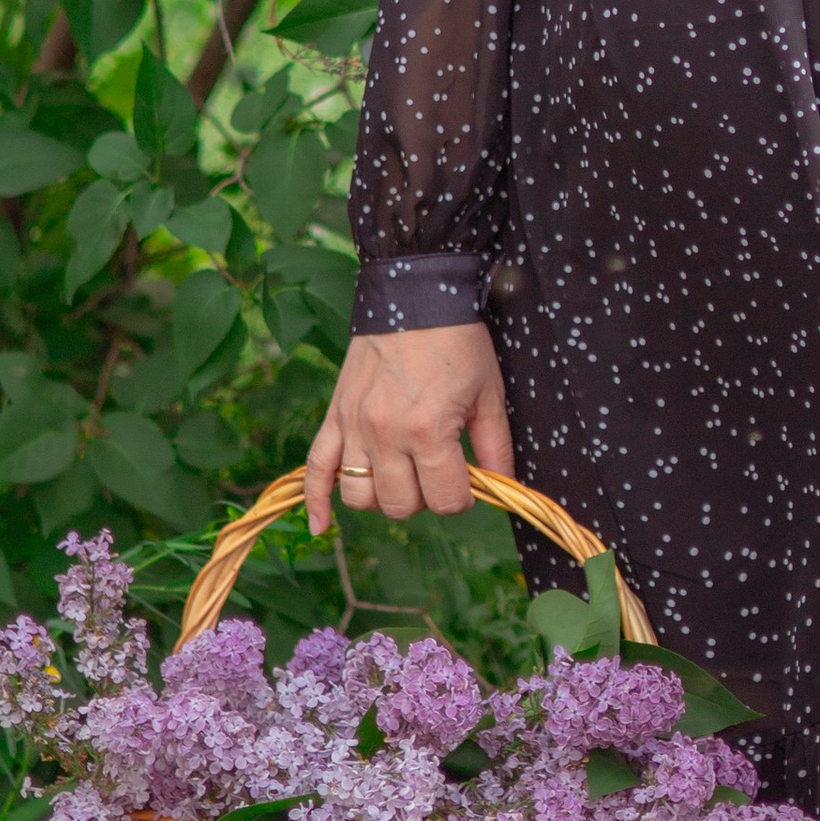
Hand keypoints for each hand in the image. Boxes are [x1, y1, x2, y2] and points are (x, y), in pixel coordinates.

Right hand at [304, 323, 511, 532]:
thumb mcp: (490, 394)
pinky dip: (315, 501)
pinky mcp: (335, 416)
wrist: (415, 295)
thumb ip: (496, 447)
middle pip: (399, 505)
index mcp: (428, 432)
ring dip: (383, 496)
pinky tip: (320, 525)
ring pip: (359, 496)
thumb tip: (504, 487)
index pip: (444, 501)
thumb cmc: (458, 342)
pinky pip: (315, 469)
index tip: (468, 482)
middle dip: (423, 498)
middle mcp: (385, 435)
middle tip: (437, 473)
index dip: (462, 498)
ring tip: (402, 476)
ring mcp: (354, 427)